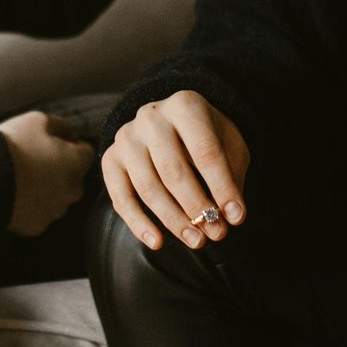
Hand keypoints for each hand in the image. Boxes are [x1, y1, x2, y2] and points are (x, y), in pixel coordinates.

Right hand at [0, 109, 95, 236]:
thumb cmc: (13, 146)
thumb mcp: (37, 120)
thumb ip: (59, 126)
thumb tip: (68, 134)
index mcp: (76, 164)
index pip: (86, 153)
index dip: (71, 145)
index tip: (55, 143)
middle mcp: (72, 191)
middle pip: (73, 179)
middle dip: (61, 170)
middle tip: (36, 161)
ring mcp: (55, 212)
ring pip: (57, 199)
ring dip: (47, 190)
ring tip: (23, 180)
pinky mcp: (37, 227)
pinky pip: (39, 214)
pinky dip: (32, 207)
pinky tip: (15, 197)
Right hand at [102, 92, 249, 252]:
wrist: (171, 121)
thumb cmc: (206, 137)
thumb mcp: (228, 144)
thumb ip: (231, 175)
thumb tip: (229, 215)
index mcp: (185, 105)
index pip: (205, 151)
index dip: (222, 187)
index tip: (236, 217)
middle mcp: (151, 117)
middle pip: (173, 171)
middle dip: (197, 207)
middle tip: (216, 233)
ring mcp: (126, 137)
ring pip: (148, 187)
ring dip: (173, 220)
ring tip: (196, 241)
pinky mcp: (110, 159)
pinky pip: (121, 197)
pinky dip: (138, 223)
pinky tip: (157, 242)